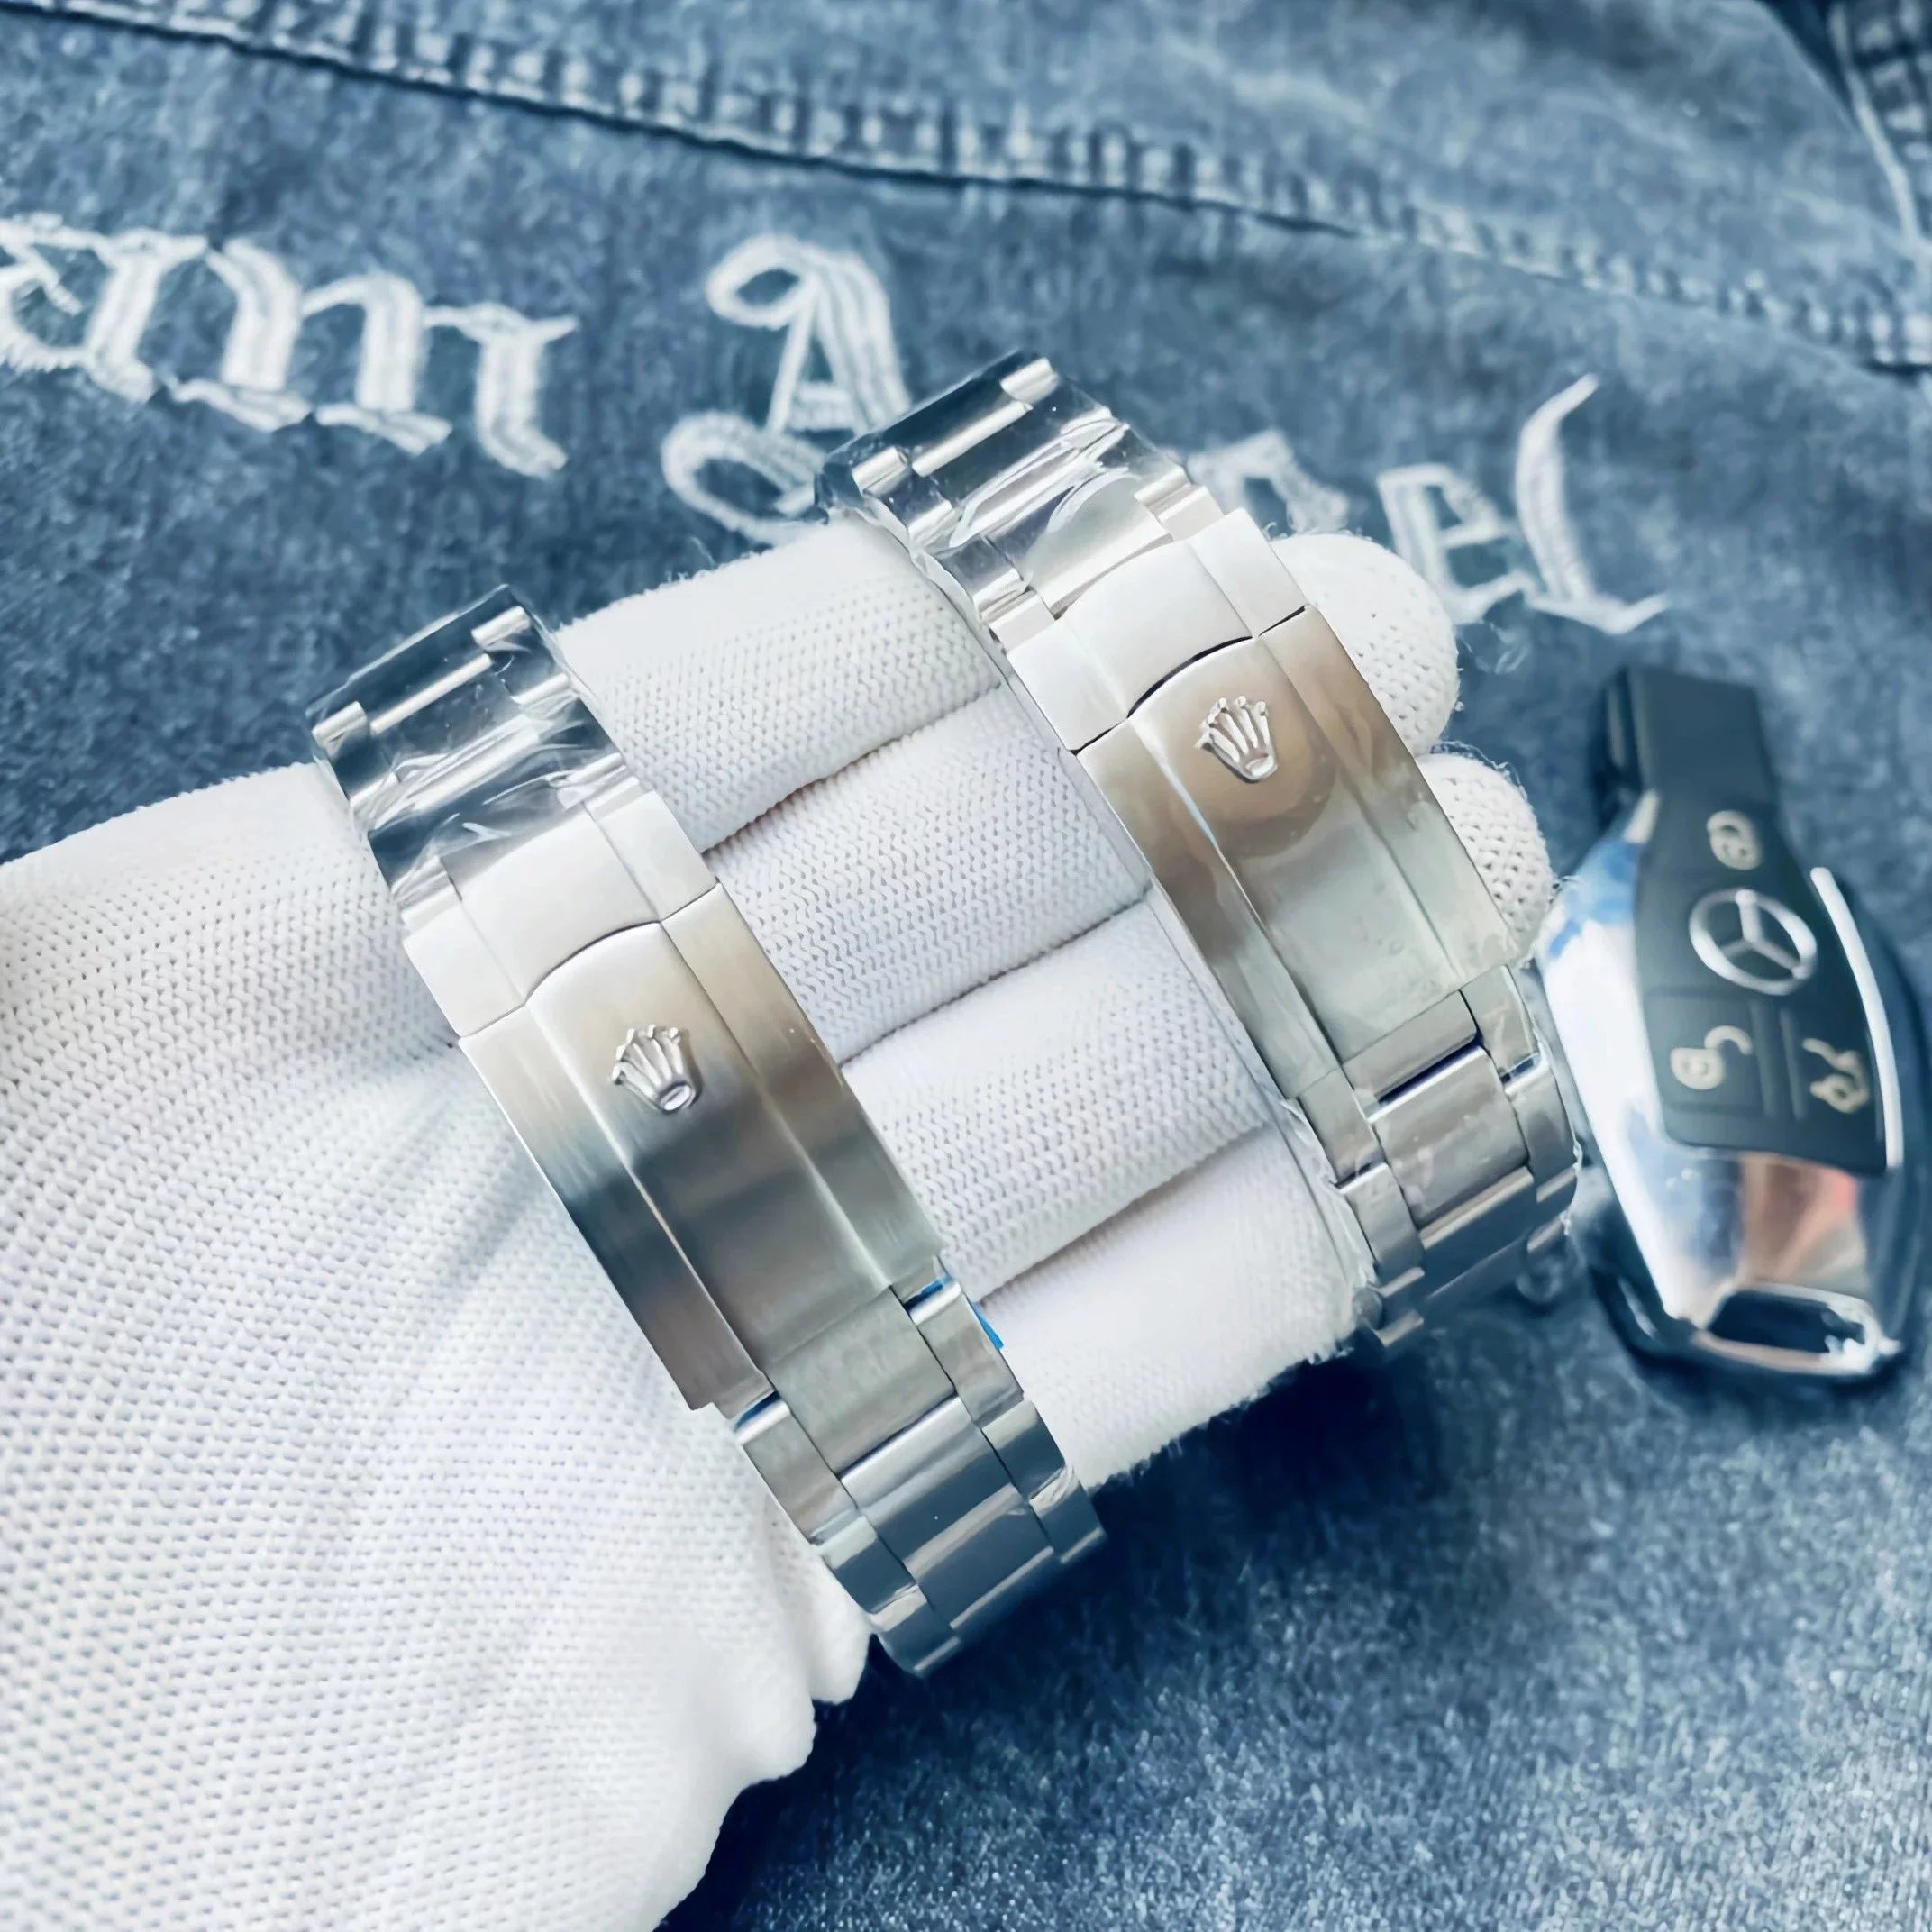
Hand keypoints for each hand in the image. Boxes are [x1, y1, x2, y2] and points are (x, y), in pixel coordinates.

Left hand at [0, 523, 1550, 1929]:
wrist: (8, 1899)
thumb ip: (66, 928)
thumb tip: (361, 674)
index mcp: (271, 997)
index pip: (631, 754)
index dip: (875, 643)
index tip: (1095, 544)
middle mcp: (511, 1151)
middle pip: (885, 921)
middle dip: (1144, 765)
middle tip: (1366, 630)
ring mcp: (676, 1368)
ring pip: (1016, 1145)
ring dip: (1252, 993)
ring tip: (1451, 840)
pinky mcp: (773, 1596)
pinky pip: (1048, 1410)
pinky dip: (1233, 1285)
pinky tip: (1388, 1143)